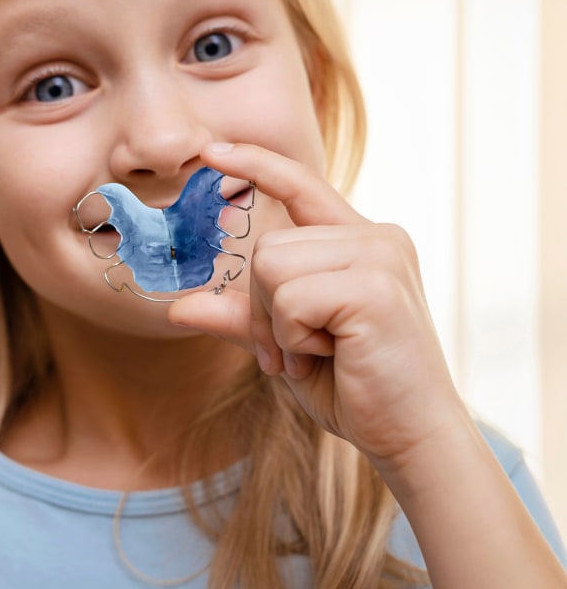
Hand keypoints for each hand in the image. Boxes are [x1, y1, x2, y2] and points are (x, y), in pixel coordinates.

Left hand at [169, 142, 467, 474]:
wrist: (412, 437)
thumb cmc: (354, 387)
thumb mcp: (286, 344)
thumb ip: (242, 316)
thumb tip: (176, 308)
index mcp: (360, 241)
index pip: (300, 184)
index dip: (254, 163)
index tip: (211, 150)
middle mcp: (376, 237)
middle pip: (267, 247)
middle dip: (264, 309)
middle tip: (293, 352)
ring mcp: (380, 256)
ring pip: (271, 266)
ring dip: (278, 325)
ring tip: (317, 354)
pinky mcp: (375, 287)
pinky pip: (289, 298)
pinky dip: (292, 338)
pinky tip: (332, 356)